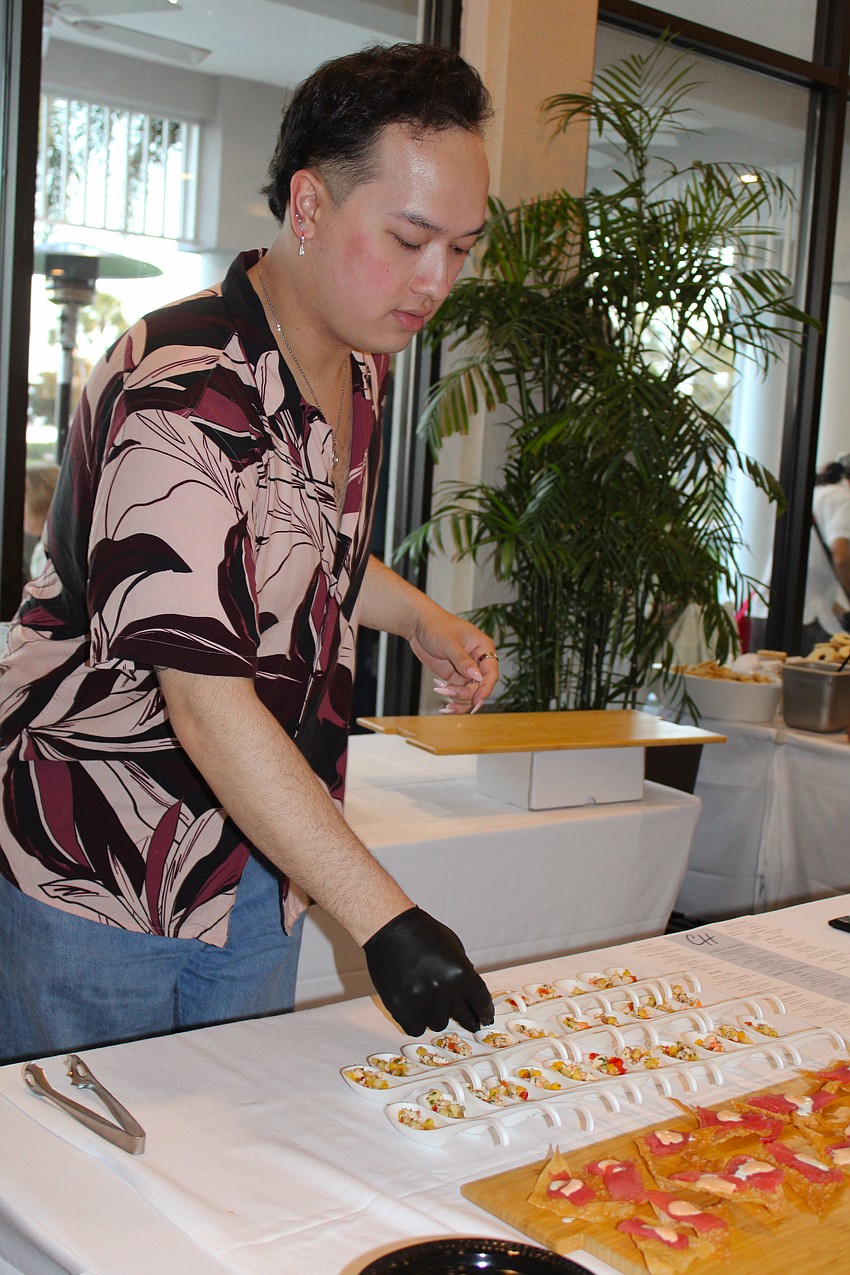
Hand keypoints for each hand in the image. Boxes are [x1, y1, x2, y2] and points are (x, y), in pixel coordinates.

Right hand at [363, 906, 494, 1036]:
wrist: (389, 929)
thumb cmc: (421, 934)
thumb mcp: (454, 948)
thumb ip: (463, 972)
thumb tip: (469, 994)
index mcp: (461, 974)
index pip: (481, 1002)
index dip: (484, 1012)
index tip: (484, 1018)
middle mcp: (444, 991)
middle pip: (462, 1017)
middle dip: (466, 1018)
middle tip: (468, 1021)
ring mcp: (422, 1002)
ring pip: (438, 1024)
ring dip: (436, 1014)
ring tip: (427, 997)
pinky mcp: (402, 1009)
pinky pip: (416, 1028)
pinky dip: (417, 1020)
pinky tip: (415, 1006)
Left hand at [409, 610, 499, 714]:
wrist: (419, 626)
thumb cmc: (436, 626)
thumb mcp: (449, 642)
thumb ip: (462, 660)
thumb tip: (477, 677)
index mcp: (483, 648)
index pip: (491, 673)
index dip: (486, 689)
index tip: (477, 701)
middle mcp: (478, 662)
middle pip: (480, 687)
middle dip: (466, 693)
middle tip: (447, 690)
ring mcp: (467, 671)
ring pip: (470, 694)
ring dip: (458, 699)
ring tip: (440, 690)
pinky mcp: (456, 677)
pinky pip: (459, 694)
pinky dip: (453, 700)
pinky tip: (443, 703)